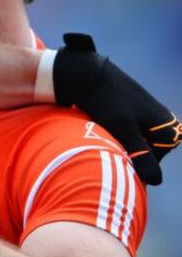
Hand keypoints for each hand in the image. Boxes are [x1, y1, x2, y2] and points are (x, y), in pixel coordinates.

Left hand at [53, 33, 179, 184]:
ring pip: (132, 147)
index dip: (131, 163)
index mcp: (169, 129)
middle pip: (143, 157)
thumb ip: (140, 155)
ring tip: (102, 130)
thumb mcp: (123, 130)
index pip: (150, 166)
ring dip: (116, 145)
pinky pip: (125, 136)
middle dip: (124, 154)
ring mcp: (149, 121)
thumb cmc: (106, 101)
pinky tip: (101, 124)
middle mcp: (164, 125)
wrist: (88, 75)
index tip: (114, 150)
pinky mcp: (134, 117)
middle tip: (106, 138)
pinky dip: (113, 136)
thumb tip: (156, 181)